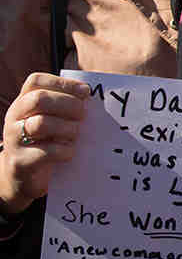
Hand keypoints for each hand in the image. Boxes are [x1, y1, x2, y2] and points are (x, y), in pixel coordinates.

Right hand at [0, 73, 88, 213]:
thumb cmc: (45, 141)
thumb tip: (90, 95)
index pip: (36, 81)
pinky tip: (70, 152)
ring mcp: (14, 140)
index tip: (85, 92)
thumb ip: (66, 106)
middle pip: (39, 100)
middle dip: (68, 105)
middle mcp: (14, 117)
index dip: (63, 83)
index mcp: (23, 102)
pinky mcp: (20, 162)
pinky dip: (65, 151)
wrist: (24, 176)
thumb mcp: (52, 119)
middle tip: (82, 115)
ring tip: (75, 134)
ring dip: (67, 128)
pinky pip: (47, 152)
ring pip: (41, 124)